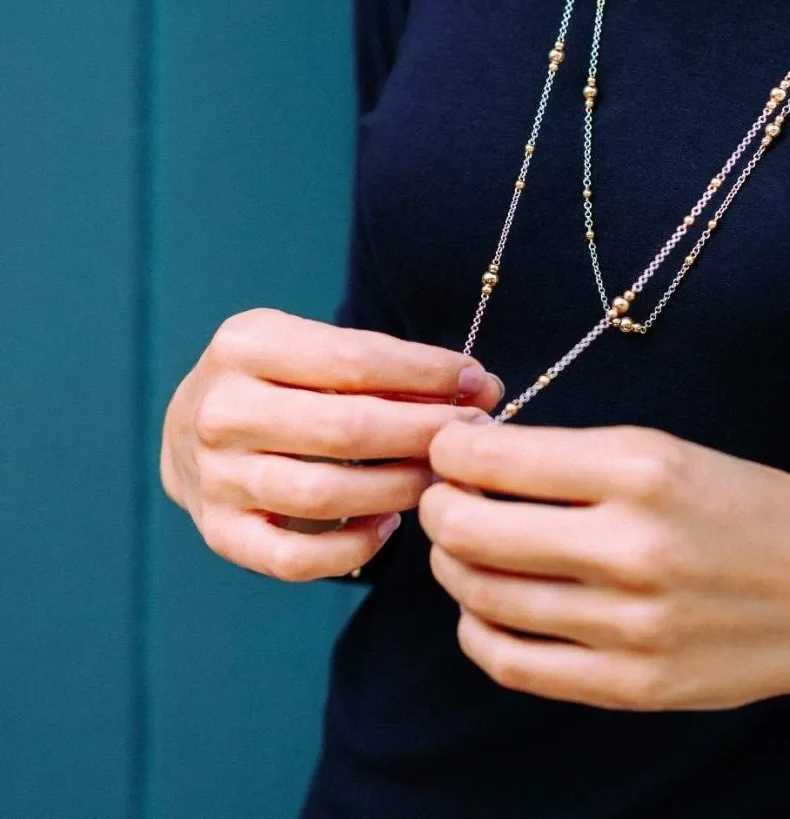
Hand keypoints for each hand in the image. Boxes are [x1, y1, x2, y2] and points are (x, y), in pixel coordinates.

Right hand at [161, 308, 500, 580]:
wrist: (190, 429)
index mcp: (246, 345)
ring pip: (326, 494)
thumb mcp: (317, 350)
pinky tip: (388, 523)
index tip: (477, 381)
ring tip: (437, 476)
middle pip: (346, 429)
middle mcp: (221, 410)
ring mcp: (215, 476)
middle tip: (473, 435)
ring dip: (400, 488)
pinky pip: (296, 560)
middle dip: (425, 432)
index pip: (355, 361)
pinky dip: (354, 547)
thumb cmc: (279, 381)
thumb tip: (483, 386)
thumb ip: (393, 367)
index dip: (427, 374)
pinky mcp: (221, 532)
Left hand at [421, 421, 789, 710]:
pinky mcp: (631, 684)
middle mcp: (632, 547)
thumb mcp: (671, 452)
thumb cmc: (752, 509)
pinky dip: (477, 627)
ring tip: (466, 545)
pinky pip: (511, 661)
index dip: (450, 449)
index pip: (495, 459)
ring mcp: (630, 625)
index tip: (450, 448)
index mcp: (643, 469)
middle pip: (470, 529)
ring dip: (451, 562)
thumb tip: (478, 459)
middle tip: (445, 495)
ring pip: (480, 594)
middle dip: (437, 504)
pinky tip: (488, 603)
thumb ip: (573, 458)